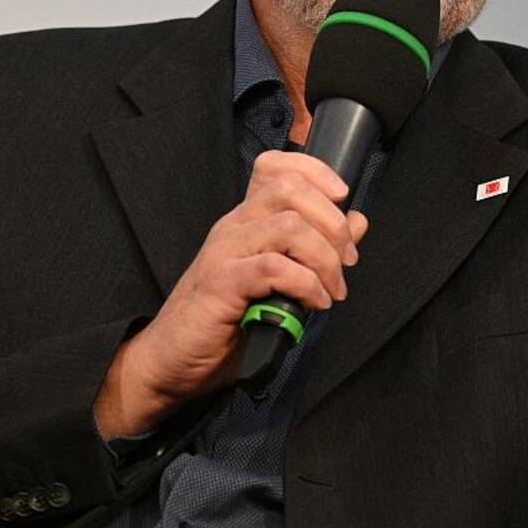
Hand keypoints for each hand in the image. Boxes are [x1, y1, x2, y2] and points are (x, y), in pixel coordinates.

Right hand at [94, 149, 368, 437]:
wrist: (171, 361)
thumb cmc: (223, 324)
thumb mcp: (278, 281)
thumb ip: (316, 248)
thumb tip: (357, 221)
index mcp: (246, 220)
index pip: (275, 166)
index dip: (315, 171)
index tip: (342, 198)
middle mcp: (234, 226)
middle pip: (290, 188)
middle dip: (333, 222)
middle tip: (346, 261)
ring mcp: (224, 251)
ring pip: (289, 226)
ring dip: (324, 259)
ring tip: (331, 290)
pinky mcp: (221, 283)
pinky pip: (274, 267)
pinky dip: (306, 284)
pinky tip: (313, 304)